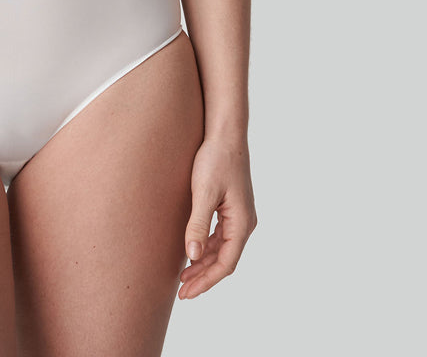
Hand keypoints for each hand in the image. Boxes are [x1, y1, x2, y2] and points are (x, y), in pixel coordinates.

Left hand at [179, 132, 256, 299]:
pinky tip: (191, 252)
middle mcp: (244, 223)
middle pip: (224, 260)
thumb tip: (191, 257)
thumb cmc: (216, 159)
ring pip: (222, 249)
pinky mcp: (231, 207)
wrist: (225, 133)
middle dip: (203, 277)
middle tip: (182, 292)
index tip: (186, 293)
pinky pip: (220, 236)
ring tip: (183, 277)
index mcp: (241, 223)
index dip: (206, 281)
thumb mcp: (203, 192)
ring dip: (204, 263)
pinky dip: (206, 247)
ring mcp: (239, 215)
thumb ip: (197, 225)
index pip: (225, 264)